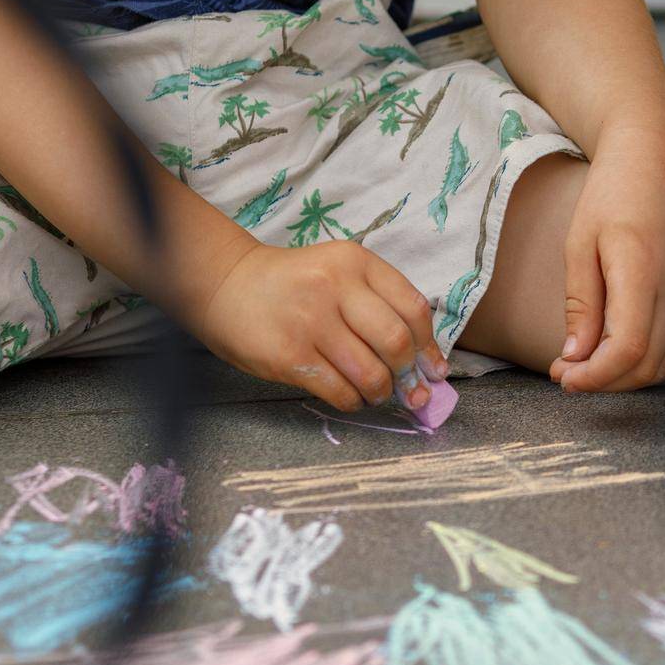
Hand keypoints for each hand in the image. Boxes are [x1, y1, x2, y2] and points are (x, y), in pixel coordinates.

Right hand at [197, 237, 449, 413]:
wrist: (228, 286)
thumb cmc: (294, 283)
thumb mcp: (339, 272)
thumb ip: (378, 303)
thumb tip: (422, 360)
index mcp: (356, 261)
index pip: (413, 307)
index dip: (430, 345)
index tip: (435, 369)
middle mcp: (336, 287)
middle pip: (396, 342)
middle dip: (409, 375)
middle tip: (410, 390)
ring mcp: (311, 322)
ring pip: (371, 373)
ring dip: (381, 392)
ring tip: (376, 393)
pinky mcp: (290, 356)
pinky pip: (340, 391)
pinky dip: (354, 402)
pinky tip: (351, 397)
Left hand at [548, 133, 664, 392]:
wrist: (654, 158)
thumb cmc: (611, 193)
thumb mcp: (580, 243)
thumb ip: (581, 304)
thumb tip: (575, 357)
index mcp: (644, 272)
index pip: (629, 349)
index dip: (596, 376)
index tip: (563, 377)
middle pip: (649, 365)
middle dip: (605, 382)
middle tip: (564, 376)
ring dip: (624, 374)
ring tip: (582, 365)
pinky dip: (643, 357)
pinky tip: (611, 348)